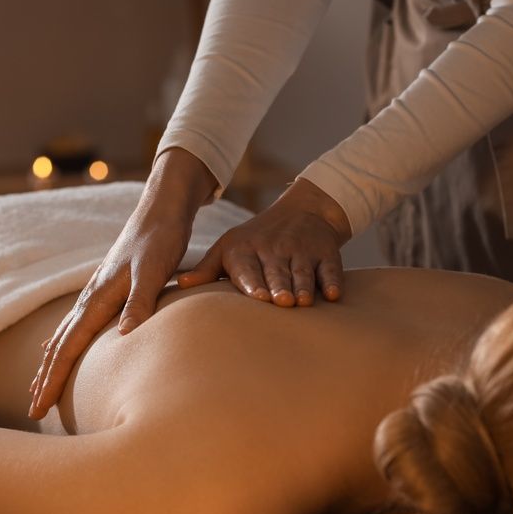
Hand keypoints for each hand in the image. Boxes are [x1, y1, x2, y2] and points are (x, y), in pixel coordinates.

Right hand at [29, 149, 217, 419]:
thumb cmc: (161, 239)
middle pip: (59, 347)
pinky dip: (63, 341)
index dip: (52, 381)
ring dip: (52, 364)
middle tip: (33, 413)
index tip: (39, 409)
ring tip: (41, 388)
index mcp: (98, 298)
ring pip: (66, 336)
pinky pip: (76, 324)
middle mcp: (90, 297)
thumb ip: (141, 301)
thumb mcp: (154, 269)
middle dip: (45, 380)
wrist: (162, 209)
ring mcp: (96, 293)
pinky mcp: (107, 289)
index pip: (68, 349)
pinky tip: (57, 346)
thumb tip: (123, 335)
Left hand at [178, 178, 351, 306]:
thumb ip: (207, 269)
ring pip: (302, 271)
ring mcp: (302, 251)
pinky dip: (333, 281)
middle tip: (280, 302)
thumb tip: (179, 286)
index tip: (258, 297)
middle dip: (279, 286)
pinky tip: (333, 295)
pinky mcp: (326, 253)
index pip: (248, 268)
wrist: (304, 211)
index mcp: (247, 250)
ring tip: (302, 302)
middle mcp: (275, 250)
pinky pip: (330, 269)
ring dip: (303, 286)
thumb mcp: (229, 247)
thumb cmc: (256, 239)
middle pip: (277, 272)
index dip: (253, 282)